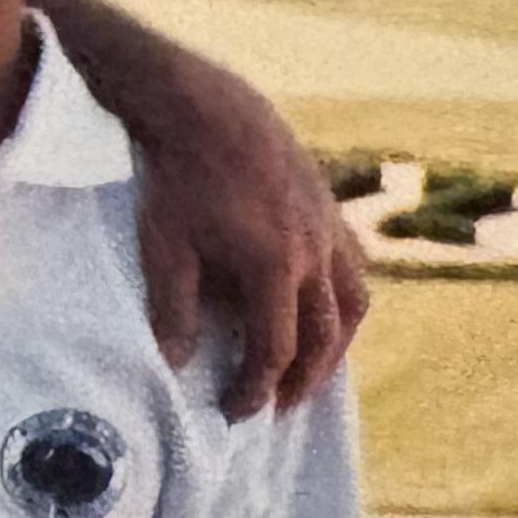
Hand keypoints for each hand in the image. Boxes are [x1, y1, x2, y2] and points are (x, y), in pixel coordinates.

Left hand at [132, 87, 370, 419]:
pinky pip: (354, 266)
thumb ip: (172, 309)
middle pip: (324, 336)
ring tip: (310, 368)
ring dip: (335, 344)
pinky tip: (322, 307)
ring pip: (353, 303)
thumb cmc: (178, 176)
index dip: (255, 388)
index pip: (275, 350)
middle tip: (278, 406)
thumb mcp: (164, 245)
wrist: (204, 106)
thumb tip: (176, 364)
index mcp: (275, 266)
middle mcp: (315, 251)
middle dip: (303, 379)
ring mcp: (329, 226)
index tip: (236, 412)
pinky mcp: (329, 205)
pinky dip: (344, 299)